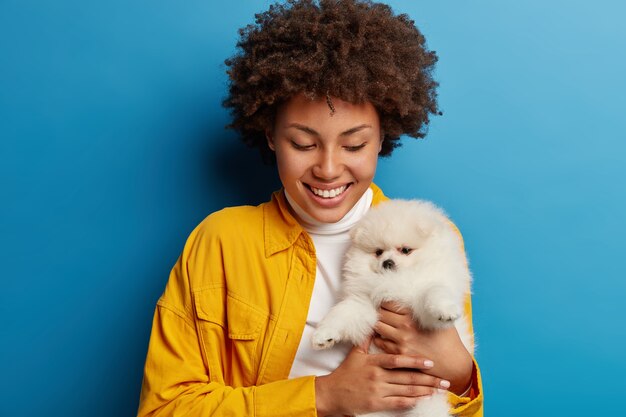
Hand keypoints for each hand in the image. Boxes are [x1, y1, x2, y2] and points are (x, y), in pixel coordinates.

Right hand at [315, 339, 448, 416]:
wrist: (332, 393)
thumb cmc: (345, 373)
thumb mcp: (355, 354)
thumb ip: (366, 340)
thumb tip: (374, 324)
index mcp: (373, 363)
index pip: (397, 361)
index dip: (415, 360)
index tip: (430, 361)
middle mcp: (377, 376)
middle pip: (407, 377)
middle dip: (428, 379)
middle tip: (445, 379)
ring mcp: (377, 391)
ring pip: (406, 391)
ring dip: (425, 391)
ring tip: (439, 389)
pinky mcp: (376, 403)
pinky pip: (398, 403)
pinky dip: (412, 402)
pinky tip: (424, 400)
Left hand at [372, 302, 472, 394]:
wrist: (453, 364)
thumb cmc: (448, 340)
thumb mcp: (440, 318)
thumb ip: (426, 309)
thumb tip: (419, 298)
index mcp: (414, 316)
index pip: (389, 303)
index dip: (385, 302)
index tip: (386, 304)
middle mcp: (405, 327)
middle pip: (381, 314)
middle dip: (380, 312)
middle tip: (382, 313)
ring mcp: (401, 341)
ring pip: (378, 327)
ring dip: (379, 324)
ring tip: (382, 324)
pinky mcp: (399, 354)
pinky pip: (380, 342)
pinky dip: (380, 338)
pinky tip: (384, 336)